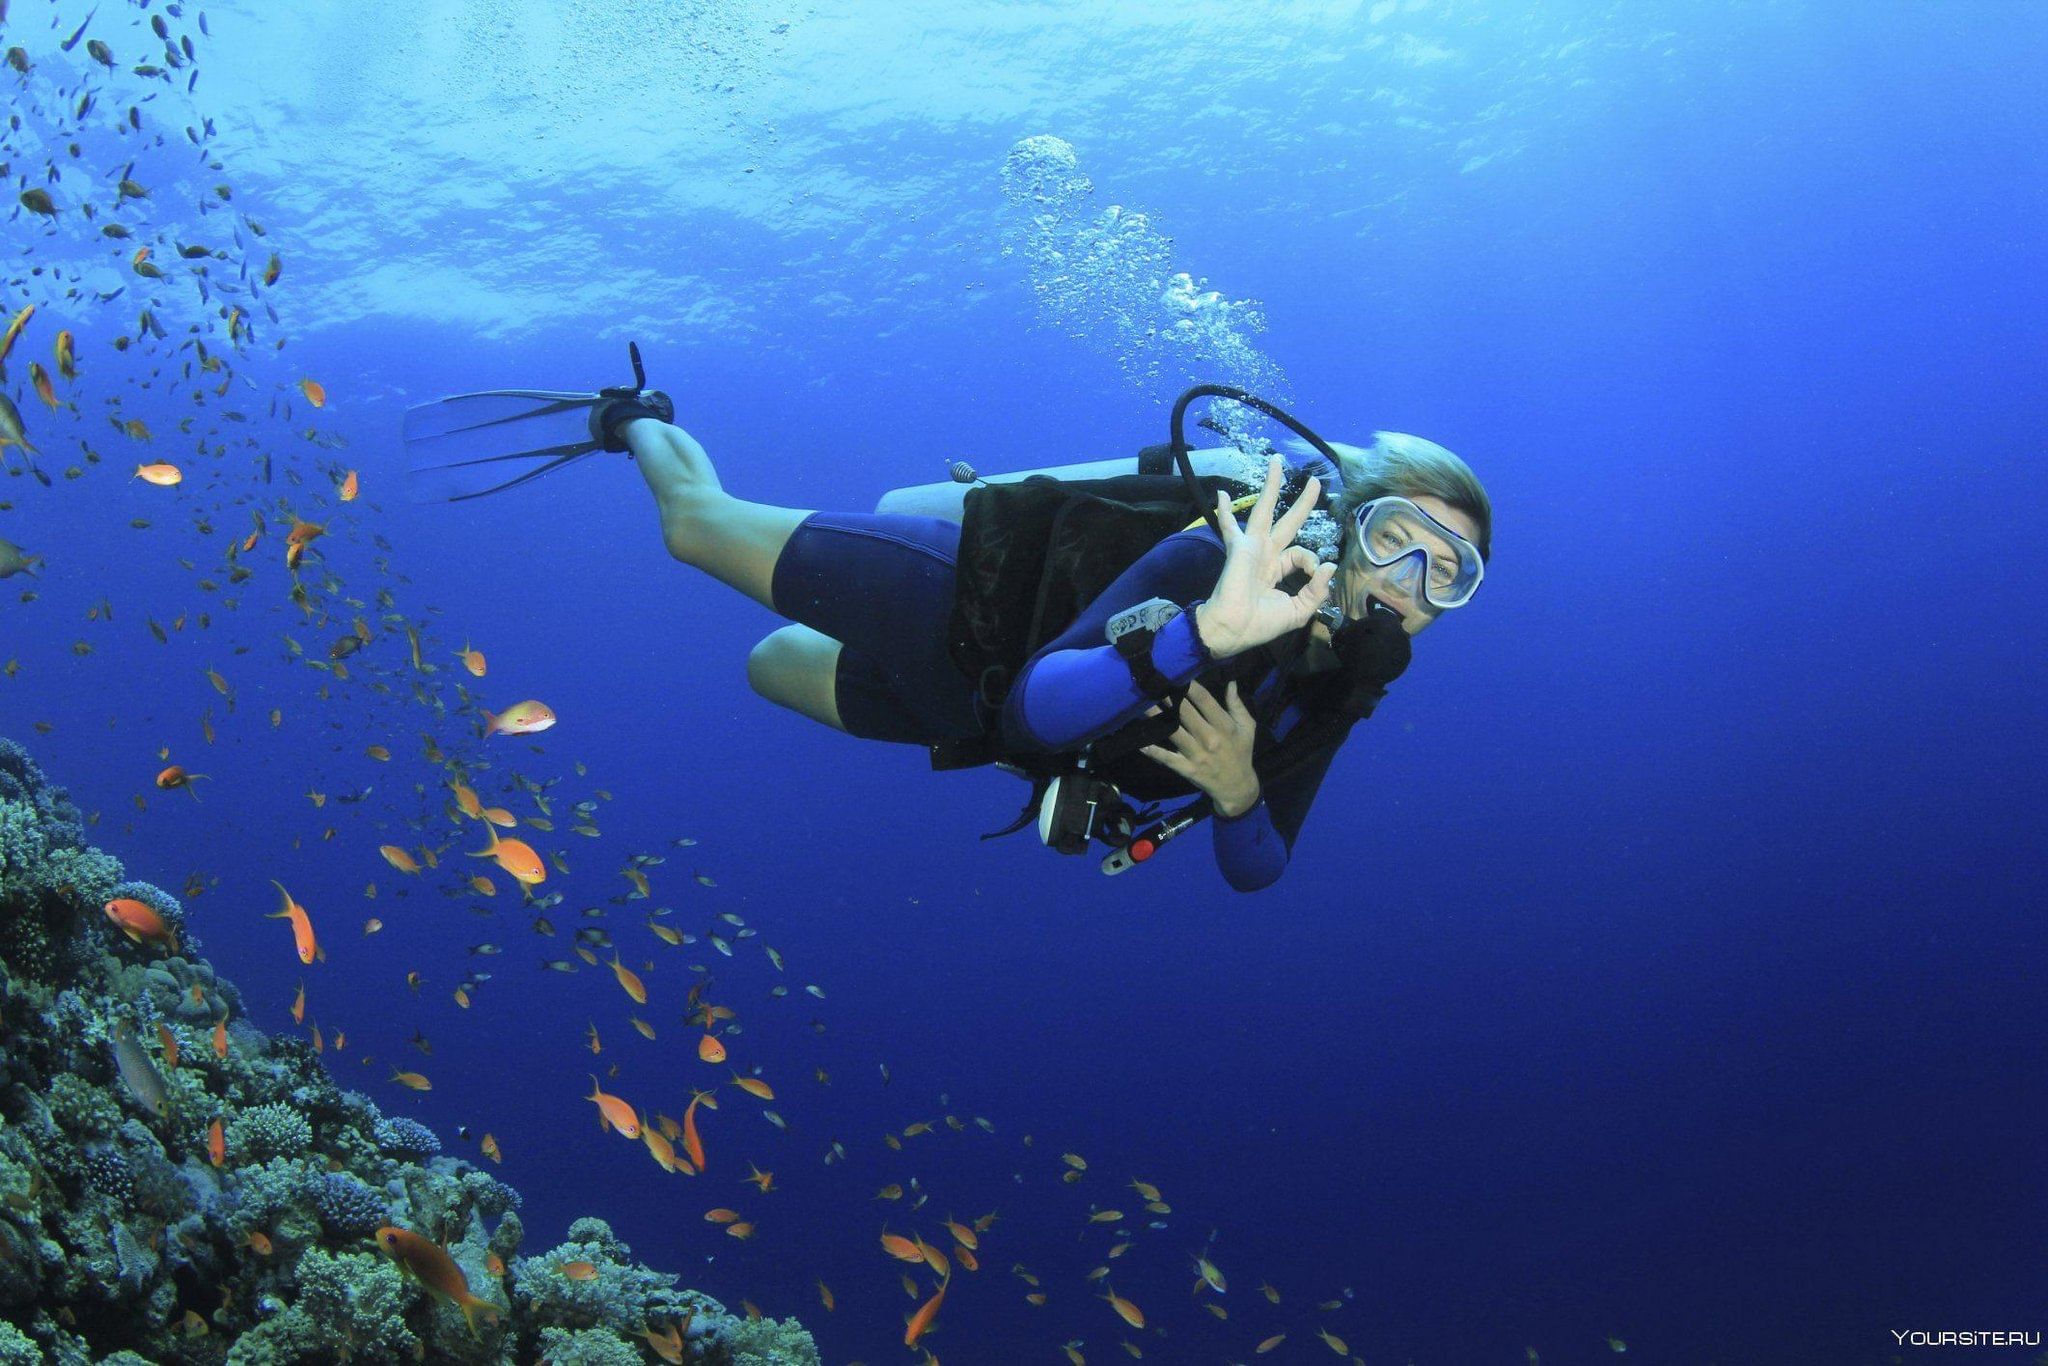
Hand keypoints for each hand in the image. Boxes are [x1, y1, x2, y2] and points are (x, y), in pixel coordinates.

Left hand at [1139, 680, 1259, 816]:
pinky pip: (1167, 758)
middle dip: (1168, 696)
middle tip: (1152, 681)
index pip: (1205, 700)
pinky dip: (1153, 751)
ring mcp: (1196, 754)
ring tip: (1141, 702)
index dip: (1190, 686)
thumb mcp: (1247, 728)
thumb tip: (1230, 682)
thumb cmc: (1241, 752)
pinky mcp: (1186, 768)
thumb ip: (1237, 705)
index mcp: (1224, 725)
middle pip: (1184, 712)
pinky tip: (1139, 742)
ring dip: (1156, 716)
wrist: (1237, 787)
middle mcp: (1209, 737)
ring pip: (1172, 731)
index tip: (1176, 672)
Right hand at [1192, 454, 1334, 659]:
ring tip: (1277, 462)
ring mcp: (1252, 548)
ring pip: (1265, 510)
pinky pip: (1230, 526)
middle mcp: (1266, 554)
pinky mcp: (1240, 548)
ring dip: (1271, 486)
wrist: (1233, 631)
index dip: (1313, 563)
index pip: (1302, 555)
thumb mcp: (1299, 610)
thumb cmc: (1261, 624)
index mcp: (1278, 569)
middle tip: (1315, 481)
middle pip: (1288, 521)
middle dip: (1302, 501)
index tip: (1315, 575)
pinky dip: (1224, 511)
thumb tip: (1329, 564)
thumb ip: (1316, 590)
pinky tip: (1220, 493)